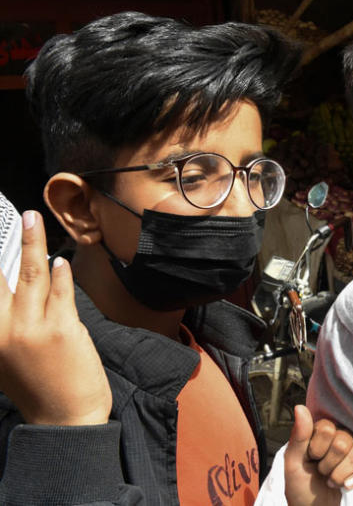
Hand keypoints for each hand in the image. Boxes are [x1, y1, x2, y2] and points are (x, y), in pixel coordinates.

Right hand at [0, 211, 110, 425]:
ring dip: (33, 241)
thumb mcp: (4, 359)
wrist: (65, 419)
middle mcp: (4, 329)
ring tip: (31, 217)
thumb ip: (2, 327)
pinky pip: (61, 290)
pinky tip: (60, 259)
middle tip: (7, 214)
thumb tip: (6, 290)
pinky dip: (61, 272)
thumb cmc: (37, 388)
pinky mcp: (62, 328)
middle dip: (4, 241)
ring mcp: (33, 327)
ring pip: (32, 273)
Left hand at [284, 405, 352, 505]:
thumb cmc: (301, 488)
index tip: (310, 459)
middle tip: (321, 473)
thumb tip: (299, 407)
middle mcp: (342, 439)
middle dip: (328, 465)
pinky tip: (347, 487)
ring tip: (331, 481)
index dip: (316, 449)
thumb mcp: (293, 463)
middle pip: (343, 442)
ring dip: (340, 475)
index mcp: (324, 433)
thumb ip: (299, 436)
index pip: (327, 428)